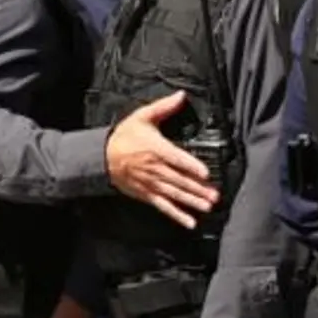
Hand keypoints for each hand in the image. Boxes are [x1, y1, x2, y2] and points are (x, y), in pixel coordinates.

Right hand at [105, 91, 218, 229]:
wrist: (103, 156)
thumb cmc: (125, 136)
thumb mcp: (142, 117)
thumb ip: (164, 107)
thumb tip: (181, 95)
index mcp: (156, 149)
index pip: (177, 159)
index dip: (191, 166)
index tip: (205, 173)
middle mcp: (155, 168)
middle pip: (179, 180)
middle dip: (198, 189)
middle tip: (214, 196)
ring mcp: (151, 184)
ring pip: (174, 194)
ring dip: (191, 201)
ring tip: (207, 207)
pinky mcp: (147, 194)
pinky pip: (164, 206)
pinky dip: (177, 215)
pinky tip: (189, 222)